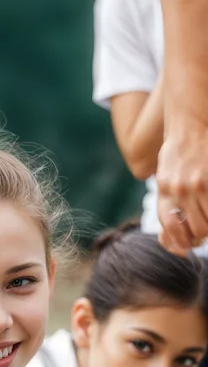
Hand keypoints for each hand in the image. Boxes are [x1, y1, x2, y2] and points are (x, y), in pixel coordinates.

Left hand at [157, 118, 207, 251]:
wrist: (190, 122)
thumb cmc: (179, 150)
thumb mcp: (165, 174)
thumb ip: (168, 199)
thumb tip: (168, 236)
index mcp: (164, 190)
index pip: (170, 227)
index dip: (180, 242)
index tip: (188, 245)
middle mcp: (177, 190)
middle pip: (195, 229)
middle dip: (202, 234)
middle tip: (206, 231)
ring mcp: (195, 184)